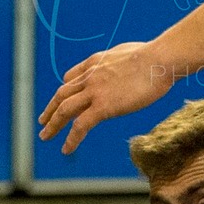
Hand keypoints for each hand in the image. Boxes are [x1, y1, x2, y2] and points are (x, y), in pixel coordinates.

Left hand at [37, 39, 175, 153]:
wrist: (159, 59)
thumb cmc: (156, 56)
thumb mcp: (131, 53)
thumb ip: (123, 61)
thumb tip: (131, 66)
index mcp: (96, 62)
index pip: (72, 76)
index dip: (65, 90)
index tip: (61, 98)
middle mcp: (90, 76)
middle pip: (62, 94)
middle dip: (51, 108)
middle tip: (43, 120)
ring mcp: (94, 91)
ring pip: (64, 109)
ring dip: (53, 124)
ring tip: (45, 136)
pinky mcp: (103, 106)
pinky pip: (80, 125)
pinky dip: (71, 139)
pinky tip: (66, 149)